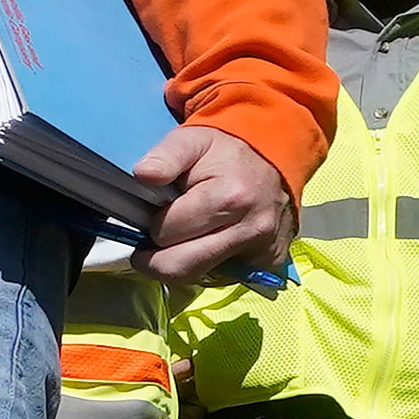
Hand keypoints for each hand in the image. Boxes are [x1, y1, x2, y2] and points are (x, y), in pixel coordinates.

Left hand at [129, 123, 289, 282]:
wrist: (274, 159)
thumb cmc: (225, 152)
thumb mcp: (192, 140)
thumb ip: (165, 156)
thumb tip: (143, 174)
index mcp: (230, 198)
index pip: (166, 233)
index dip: (153, 225)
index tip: (156, 214)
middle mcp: (251, 229)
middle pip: (180, 267)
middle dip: (159, 255)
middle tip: (159, 235)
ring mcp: (263, 251)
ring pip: (198, 278)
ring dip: (180, 262)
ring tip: (184, 235)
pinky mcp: (269, 263)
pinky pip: (221, 278)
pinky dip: (206, 265)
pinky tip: (208, 241)